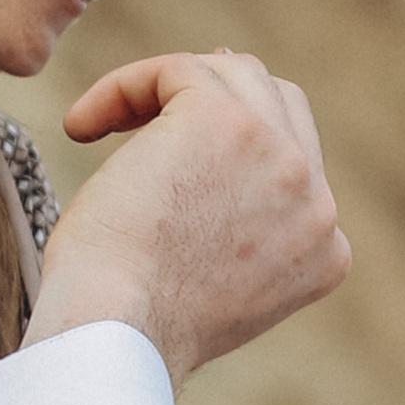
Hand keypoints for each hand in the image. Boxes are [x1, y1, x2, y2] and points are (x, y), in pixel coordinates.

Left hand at [37, 50, 348, 383]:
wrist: (114, 334)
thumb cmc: (131, 323)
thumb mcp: (211, 286)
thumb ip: (237, 233)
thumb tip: (212, 153)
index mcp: (324, 250)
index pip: (296, 165)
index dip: (235, 146)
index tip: (173, 150)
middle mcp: (317, 201)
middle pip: (279, 104)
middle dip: (215, 99)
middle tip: (147, 113)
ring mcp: (279, 155)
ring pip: (234, 74)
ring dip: (167, 89)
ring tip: (98, 125)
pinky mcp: (223, 119)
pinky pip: (176, 71)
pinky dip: (123, 88)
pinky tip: (81, 126)